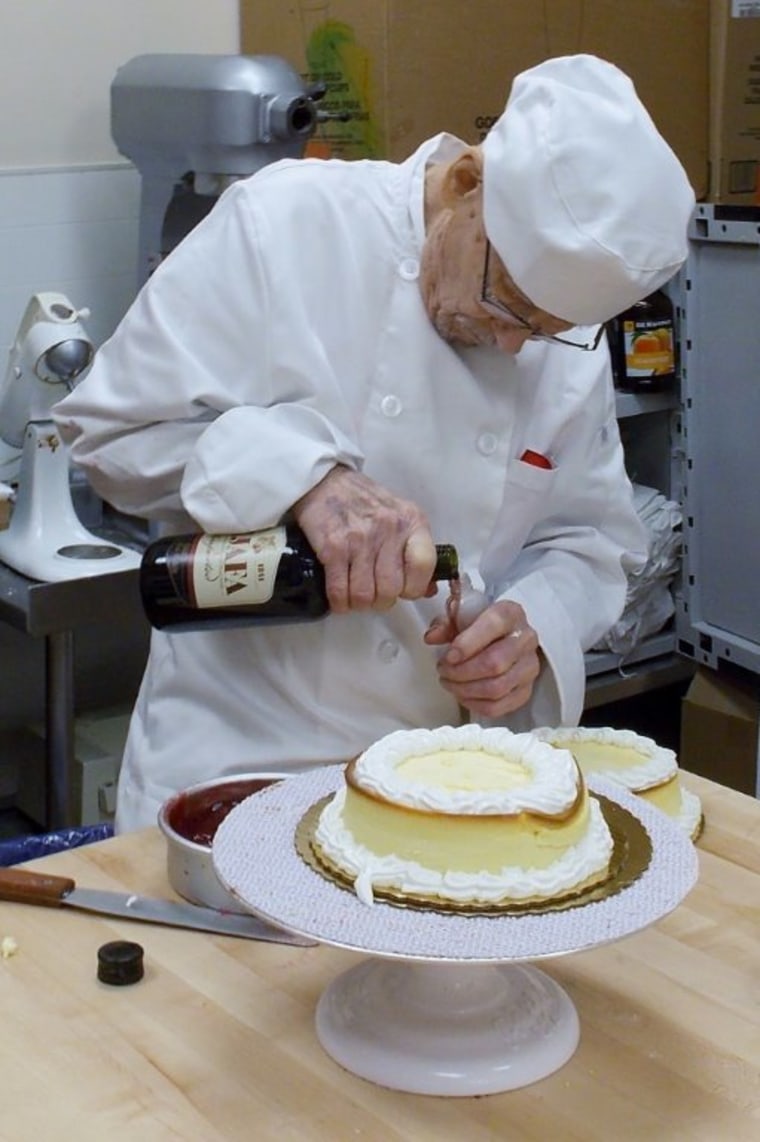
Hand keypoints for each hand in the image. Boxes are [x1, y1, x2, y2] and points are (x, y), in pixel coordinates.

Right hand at [293, 466, 437, 612]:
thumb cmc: (363, 501)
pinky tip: (339, 597)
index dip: (414, 587)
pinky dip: (339, 602)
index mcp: (412, 521)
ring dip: (359, 604)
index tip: (404, 590)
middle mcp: (389, 528)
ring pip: (365, 595)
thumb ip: (415, 550)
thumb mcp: (399, 515)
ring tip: (356, 596)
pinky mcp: (333, 547)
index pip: (424, 565)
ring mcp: (360, 538)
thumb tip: (428, 589)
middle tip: (374, 595)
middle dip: (382, 600)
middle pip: (392, 589)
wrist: (324, 481)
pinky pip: (340, 591)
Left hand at [424, 599, 540, 717]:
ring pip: (497, 688)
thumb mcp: (461, 616)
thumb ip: (445, 624)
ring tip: (449, 683)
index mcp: (510, 614)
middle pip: (494, 664)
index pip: (492, 627)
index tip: (448, 656)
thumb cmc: (480, 626)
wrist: (503, 637)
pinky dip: (475, 704)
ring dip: (465, 689)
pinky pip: (499, 706)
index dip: (467, 645)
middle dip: (461, 672)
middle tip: (443, 671)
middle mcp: (525, 639)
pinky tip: (462, 695)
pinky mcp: (525, 690)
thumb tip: (432, 637)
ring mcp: (529, 667)